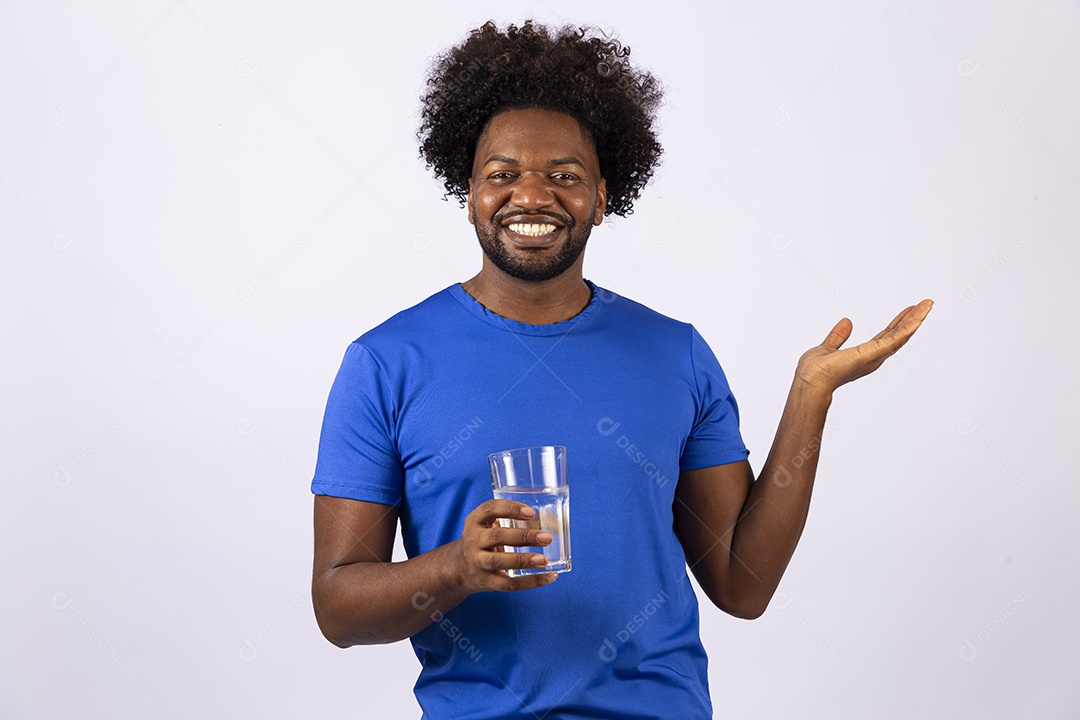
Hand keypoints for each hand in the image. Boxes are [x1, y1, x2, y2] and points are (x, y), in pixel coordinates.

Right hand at [454, 499, 557, 592]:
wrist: (461, 568)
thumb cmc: (485, 541)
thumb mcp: (487, 525)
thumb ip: (510, 520)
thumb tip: (552, 521)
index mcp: (475, 521)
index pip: (490, 509)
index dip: (510, 509)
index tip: (531, 512)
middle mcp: (473, 540)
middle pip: (497, 536)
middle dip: (523, 537)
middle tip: (546, 538)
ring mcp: (477, 562)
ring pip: (500, 561)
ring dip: (523, 560)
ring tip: (543, 560)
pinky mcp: (486, 581)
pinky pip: (508, 584)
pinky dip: (531, 582)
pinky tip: (549, 577)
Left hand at [794, 299, 933, 395]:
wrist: (810, 380)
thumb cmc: (814, 371)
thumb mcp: (828, 347)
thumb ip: (838, 336)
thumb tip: (846, 321)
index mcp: (864, 356)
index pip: (886, 336)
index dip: (898, 323)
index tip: (908, 311)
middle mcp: (873, 358)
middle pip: (898, 335)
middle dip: (912, 319)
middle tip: (926, 304)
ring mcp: (874, 356)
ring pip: (900, 336)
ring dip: (915, 320)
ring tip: (927, 305)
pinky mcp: (872, 354)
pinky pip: (894, 339)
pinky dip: (907, 328)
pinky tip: (918, 318)